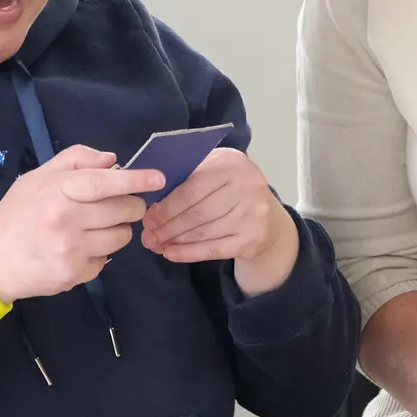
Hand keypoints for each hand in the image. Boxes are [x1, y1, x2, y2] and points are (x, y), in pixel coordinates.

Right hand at [0, 145, 163, 302]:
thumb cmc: (15, 215)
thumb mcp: (37, 178)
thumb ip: (75, 160)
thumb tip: (112, 160)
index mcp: (57, 192)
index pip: (104, 183)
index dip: (135, 179)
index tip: (158, 178)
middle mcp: (66, 221)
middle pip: (122, 209)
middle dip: (131, 205)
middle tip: (122, 204)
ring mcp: (71, 250)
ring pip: (121, 236)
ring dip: (119, 229)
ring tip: (97, 226)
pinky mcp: (74, 274)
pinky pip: (107, 259)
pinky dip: (101, 252)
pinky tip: (81, 247)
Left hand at [140, 148, 299, 295]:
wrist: (268, 218)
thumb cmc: (231, 189)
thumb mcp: (214, 170)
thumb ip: (188, 174)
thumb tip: (151, 193)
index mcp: (232, 162)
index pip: (192, 186)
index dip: (167, 205)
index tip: (147, 216)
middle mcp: (247, 185)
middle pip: (196, 211)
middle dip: (167, 226)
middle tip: (148, 235)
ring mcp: (253, 213)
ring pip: (203, 231)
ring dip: (175, 240)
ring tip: (156, 244)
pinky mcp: (254, 238)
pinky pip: (214, 248)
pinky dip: (189, 253)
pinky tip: (171, 254)